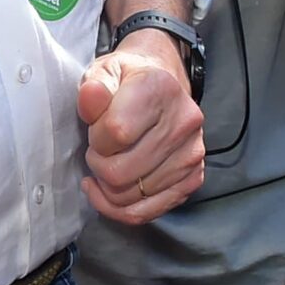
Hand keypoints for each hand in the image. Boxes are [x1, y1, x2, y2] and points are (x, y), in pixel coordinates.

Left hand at [77, 36, 204, 224]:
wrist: (162, 86)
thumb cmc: (127, 81)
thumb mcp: (105, 72)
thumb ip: (94, 87)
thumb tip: (91, 96)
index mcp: (161, 89)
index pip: (116, 132)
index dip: (95, 138)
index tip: (95, 129)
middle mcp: (184, 123)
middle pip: (121, 172)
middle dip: (98, 165)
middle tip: (98, 150)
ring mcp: (192, 154)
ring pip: (131, 197)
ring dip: (107, 187)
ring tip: (108, 163)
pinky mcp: (193, 178)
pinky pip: (147, 212)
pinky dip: (119, 208)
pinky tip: (108, 191)